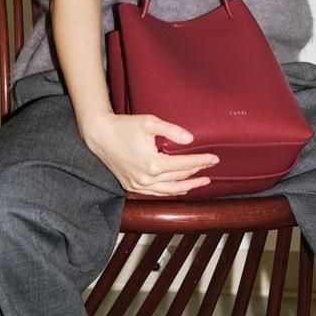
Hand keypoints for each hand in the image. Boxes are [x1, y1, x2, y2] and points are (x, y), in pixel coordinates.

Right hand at [83, 112, 218, 195]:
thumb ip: (172, 130)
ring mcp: (138, 185)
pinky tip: (181, 189)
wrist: (100, 135)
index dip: (202, 161)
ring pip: (169, 190)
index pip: (184, 164)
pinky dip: (171, 192)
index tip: (215, 158)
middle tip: (211, 168)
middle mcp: (146, 178)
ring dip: (187, 186)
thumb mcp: (150, 122)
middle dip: (198, 173)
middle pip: (179, 178)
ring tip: (202, 182)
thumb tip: (190, 139)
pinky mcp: (131, 186)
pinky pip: (156, 193)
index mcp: (152, 164)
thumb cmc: (124, 126)